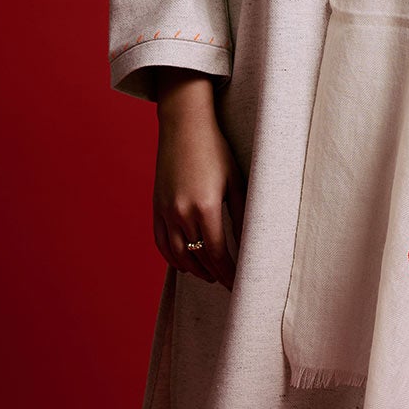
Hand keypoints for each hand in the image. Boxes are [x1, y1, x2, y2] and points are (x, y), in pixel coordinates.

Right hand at [152, 74, 245, 289]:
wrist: (183, 124)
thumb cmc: (214, 148)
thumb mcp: (235, 180)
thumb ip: (241, 213)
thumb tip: (252, 241)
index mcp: (206, 207)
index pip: (218, 254)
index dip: (229, 273)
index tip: (239, 284)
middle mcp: (182, 213)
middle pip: (198, 258)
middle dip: (214, 274)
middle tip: (228, 282)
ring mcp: (165, 211)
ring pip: (177, 255)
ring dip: (193, 269)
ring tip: (209, 274)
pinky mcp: (156, 206)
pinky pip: (160, 242)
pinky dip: (172, 257)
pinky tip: (184, 262)